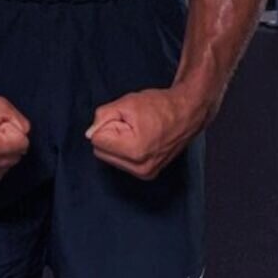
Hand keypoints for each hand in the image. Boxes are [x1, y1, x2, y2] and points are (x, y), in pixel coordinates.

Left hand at [85, 88, 199, 180]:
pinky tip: (141, 139)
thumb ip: (103, 116)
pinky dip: (126, 150)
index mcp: (134, 151)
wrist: (187, 113)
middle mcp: (140, 168)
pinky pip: (122, 162)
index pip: (97, 140)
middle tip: (130, 123)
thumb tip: (90, 133)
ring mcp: (145, 173)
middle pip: (101, 152)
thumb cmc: (160, 106)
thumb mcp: (127, 103)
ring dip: (118, 143)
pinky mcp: (148, 174)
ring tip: (137, 130)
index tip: (123, 118)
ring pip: (111, 158)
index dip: (106, 124)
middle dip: (111, 135)